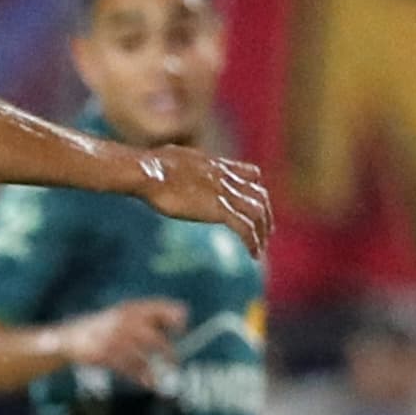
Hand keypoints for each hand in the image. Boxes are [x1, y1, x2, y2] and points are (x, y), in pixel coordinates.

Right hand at [53, 297, 189, 377]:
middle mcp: (125, 322)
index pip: (161, 308)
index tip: (182, 330)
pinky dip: (142, 378)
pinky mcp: (106, 355)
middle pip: (156, 339)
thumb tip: (182, 319)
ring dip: (156, 370)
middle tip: (175, 362)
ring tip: (161, 378)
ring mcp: (115, 339)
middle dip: (169, 353)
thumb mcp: (124, 314)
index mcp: (131, 308)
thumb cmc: (104, 326)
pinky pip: (130, 368)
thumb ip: (148, 316)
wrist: (70, 337)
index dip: (176, 318)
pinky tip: (148, 383)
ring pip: (144, 357)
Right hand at [136, 147, 271, 253]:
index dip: (256, 191)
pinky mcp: (219, 210)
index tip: (255, 206)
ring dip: (262, 232)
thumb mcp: (169, 159)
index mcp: (216, 166)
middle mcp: (226, 179)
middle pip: (260, 196)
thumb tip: (160, 167)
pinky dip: (252, 242)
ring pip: (258, 213)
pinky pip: (245, 228)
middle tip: (264, 232)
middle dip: (265, 215)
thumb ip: (177, 164)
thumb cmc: (150, 167)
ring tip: (260, 248)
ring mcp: (224, 194)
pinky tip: (254, 255)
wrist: (150, 172)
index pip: (251, 175)